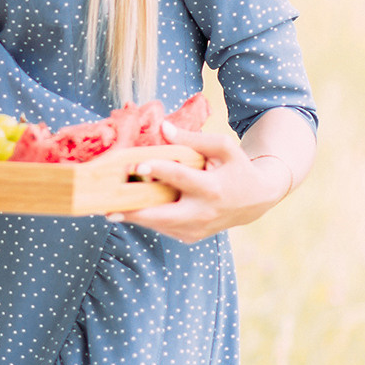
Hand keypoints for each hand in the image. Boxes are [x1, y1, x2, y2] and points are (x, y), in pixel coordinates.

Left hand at [110, 122, 291, 241]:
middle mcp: (203, 213)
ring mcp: (196, 229)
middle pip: (163, 215)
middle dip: (135, 212)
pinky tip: (126, 209)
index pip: (181, 179)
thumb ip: (193, 138)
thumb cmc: (236, 167)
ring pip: (158, 225)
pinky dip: (146, 219)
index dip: (159, 170)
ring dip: (134, 217)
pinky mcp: (190, 237)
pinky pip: (162, 228)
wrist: (256, 199)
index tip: (137, 165)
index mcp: (212, 189)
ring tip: (107, 207)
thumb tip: (163, 128)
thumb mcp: (223, 147)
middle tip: (107, 207)